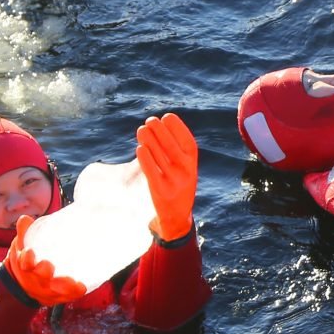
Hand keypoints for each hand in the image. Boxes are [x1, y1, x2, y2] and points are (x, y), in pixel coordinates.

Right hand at [4, 216, 87, 306]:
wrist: (23, 282)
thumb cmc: (27, 258)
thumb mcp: (23, 244)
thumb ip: (25, 231)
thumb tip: (25, 218)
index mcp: (25, 267)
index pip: (23, 264)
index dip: (25, 259)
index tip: (30, 252)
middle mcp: (34, 281)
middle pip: (39, 279)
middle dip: (43, 273)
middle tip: (49, 265)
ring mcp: (45, 291)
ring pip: (53, 291)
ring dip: (62, 287)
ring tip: (74, 282)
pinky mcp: (56, 297)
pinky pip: (65, 298)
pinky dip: (72, 294)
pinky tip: (81, 288)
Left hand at [137, 112, 197, 239]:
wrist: (177, 216)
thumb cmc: (177, 185)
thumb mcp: (184, 169)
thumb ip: (176, 152)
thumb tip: (158, 128)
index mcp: (193, 164)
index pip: (187, 142)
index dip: (178, 127)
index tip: (167, 116)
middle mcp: (186, 172)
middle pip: (172, 146)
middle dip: (160, 131)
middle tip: (150, 120)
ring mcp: (174, 182)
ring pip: (160, 156)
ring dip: (150, 140)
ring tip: (142, 129)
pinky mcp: (161, 191)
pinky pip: (152, 171)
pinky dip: (146, 158)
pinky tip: (140, 148)